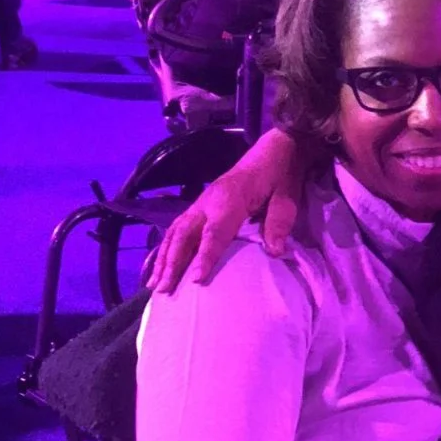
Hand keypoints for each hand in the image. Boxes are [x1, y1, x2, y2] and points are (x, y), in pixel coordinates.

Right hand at [147, 130, 304, 292]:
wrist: (273, 150)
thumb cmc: (280, 174)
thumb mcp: (287, 196)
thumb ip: (279, 222)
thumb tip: (275, 252)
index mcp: (231, 198)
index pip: (215, 231)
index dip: (205, 256)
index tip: (195, 280)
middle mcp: (208, 201)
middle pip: (185, 234)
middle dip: (172, 263)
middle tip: (163, 290)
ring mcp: (201, 202)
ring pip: (175, 232)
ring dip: (163, 259)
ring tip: (153, 285)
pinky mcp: (199, 205)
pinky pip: (176, 228)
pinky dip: (164, 248)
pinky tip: (157, 266)